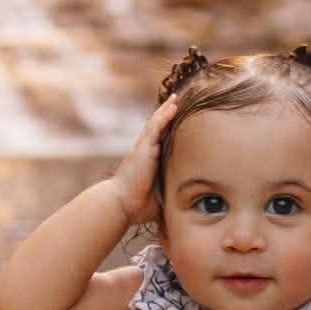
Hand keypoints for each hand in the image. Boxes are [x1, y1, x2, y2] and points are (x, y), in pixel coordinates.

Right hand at [110, 96, 177, 224]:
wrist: (122, 205)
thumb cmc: (139, 206)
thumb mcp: (163, 199)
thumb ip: (174, 199)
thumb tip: (189, 211)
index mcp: (152, 162)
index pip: (164, 141)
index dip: (172, 129)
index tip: (182, 121)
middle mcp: (147, 152)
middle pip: (160, 129)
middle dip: (169, 115)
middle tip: (179, 101)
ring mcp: (144, 148)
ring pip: (157, 124)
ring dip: (167, 110)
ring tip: (177, 98)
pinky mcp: (143, 148)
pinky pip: (155, 128)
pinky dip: (164, 116)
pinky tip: (173, 106)